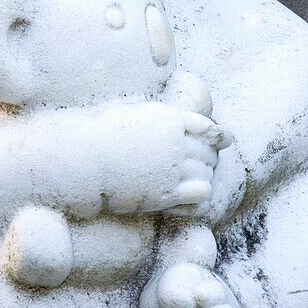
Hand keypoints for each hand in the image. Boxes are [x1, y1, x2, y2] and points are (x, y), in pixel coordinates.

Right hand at [93, 99, 232, 216]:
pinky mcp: (167, 193)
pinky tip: (189, 195)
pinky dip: (201, 193)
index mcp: (170, 119)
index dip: (217, 135)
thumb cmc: (103, 133)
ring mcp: (173, 168)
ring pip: (208, 172)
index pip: (207, 127)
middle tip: (202, 164)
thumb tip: (174, 117)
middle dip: (208, 157)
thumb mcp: (135, 113)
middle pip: (209, 151)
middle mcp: (176, 143)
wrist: (86, 159)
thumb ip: (160, 116)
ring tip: (193, 180)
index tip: (221, 140)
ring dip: (204, 175)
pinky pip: (202, 193)